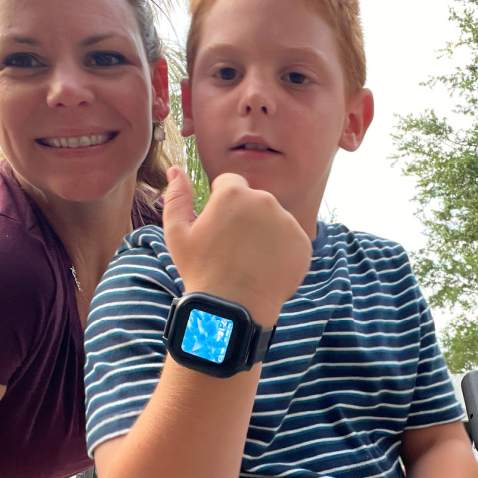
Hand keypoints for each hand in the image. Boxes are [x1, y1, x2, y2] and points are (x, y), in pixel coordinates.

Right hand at [163, 167, 311, 325]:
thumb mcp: (177, 232)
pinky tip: (265, 267)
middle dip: (244, 217)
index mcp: (235, 194)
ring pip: (274, 219)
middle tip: (232, 247)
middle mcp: (265, 201)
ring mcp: (287, 222)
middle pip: (254, 201)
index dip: (221, 203)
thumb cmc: (200, 270)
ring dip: (264, 232)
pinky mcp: (302, 243)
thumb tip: (175, 168)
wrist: (232, 309)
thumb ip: (177, 196)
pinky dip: (281, 250)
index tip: (218, 226)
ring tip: (249, 259)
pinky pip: (290, 239)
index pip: (230, 184)